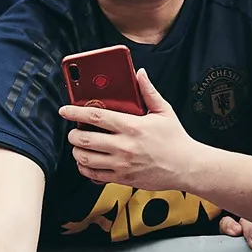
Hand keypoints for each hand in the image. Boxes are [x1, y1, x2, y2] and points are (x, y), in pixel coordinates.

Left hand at [61, 70, 198, 191]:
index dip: (75, 112)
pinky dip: (85, 169)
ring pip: (85, 159)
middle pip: (85, 140)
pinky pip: (94, 176)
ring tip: (79, 147)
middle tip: (74, 132)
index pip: (95, 117)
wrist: (187, 166)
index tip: (65, 110)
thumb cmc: (175, 139)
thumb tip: (140, 73)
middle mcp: (124, 146)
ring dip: (77, 152)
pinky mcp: (122, 178)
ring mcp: (122, 164)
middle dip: (73, 135)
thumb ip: (148, 91)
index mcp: (132, 126)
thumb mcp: (164, 111)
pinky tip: (86, 163)